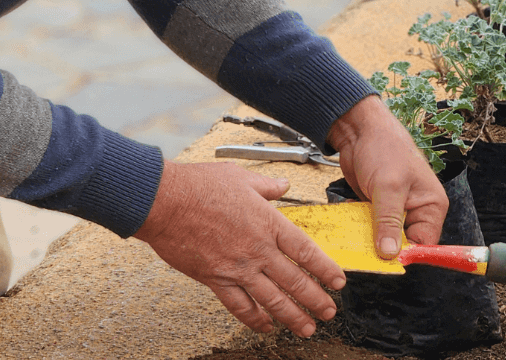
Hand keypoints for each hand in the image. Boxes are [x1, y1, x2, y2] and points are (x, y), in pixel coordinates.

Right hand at [134, 160, 344, 335]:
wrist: (167, 202)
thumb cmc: (201, 186)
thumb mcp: (242, 177)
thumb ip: (267, 185)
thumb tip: (283, 185)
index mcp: (268, 222)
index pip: (305, 251)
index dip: (325, 269)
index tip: (338, 281)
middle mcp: (258, 249)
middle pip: (295, 280)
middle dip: (316, 298)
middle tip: (329, 311)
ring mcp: (238, 267)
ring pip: (272, 299)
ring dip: (292, 316)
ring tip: (307, 328)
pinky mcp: (216, 279)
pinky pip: (240, 306)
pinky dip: (254, 320)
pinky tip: (265, 326)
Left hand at [328, 94, 447, 257]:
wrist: (360, 129)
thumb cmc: (384, 147)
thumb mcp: (388, 186)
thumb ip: (388, 222)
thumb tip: (389, 255)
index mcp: (431, 205)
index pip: (424, 244)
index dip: (406, 254)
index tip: (385, 260)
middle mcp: (417, 209)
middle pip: (403, 244)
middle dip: (384, 247)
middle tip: (366, 248)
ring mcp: (396, 209)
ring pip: (384, 238)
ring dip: (369, 238)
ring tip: (356, 233)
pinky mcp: (378, 208)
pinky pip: (371, 228)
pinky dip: (360, 228)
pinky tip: (351, 221)